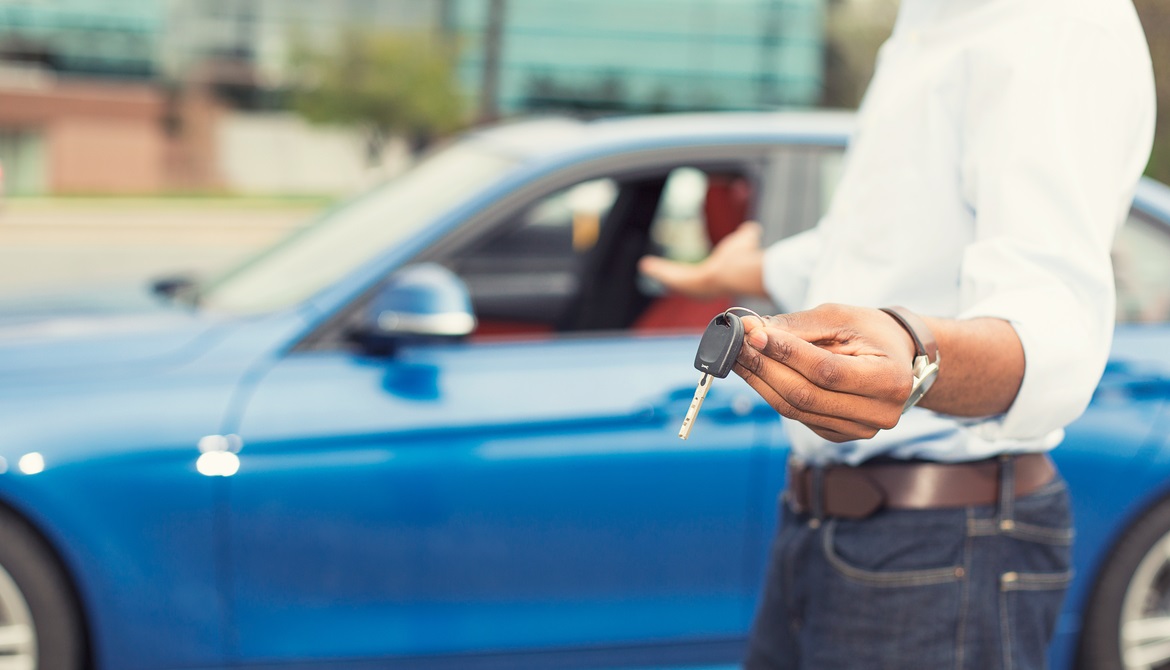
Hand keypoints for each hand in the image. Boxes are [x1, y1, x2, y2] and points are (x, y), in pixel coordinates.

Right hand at [638, 221, 766, 297]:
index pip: (702, 274)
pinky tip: (645, 265)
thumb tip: (752, 227)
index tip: (685, 271)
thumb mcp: (744, 240)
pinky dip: (657, 271)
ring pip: (673, 277)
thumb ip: (747, 234)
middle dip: (670, 273)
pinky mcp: (682, 282)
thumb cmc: (742, 259)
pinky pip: (667, 276)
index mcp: (716, 276)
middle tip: (658, 267)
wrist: (735, 273)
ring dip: (660, 272)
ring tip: (646, 266)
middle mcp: (703, 283)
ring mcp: (691, 285)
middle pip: (682, 278)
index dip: (694, 273)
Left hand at [734, 304, 917, 441]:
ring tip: (739, 356)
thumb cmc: (871, 332)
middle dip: (764, 367)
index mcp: (888, 380)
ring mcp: (860, 430)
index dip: (786, 353)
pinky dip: (773, 393)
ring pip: (796, 410)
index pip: (826, 370)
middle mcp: (878, 413)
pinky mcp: (840, 435)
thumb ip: (798, 326)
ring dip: (760, 382)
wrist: (900, 358)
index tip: (753, 334)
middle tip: (736, 345)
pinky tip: (758, 372)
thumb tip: (752, 330)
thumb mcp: (841, 317)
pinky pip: (798, 416)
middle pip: (805, 395)